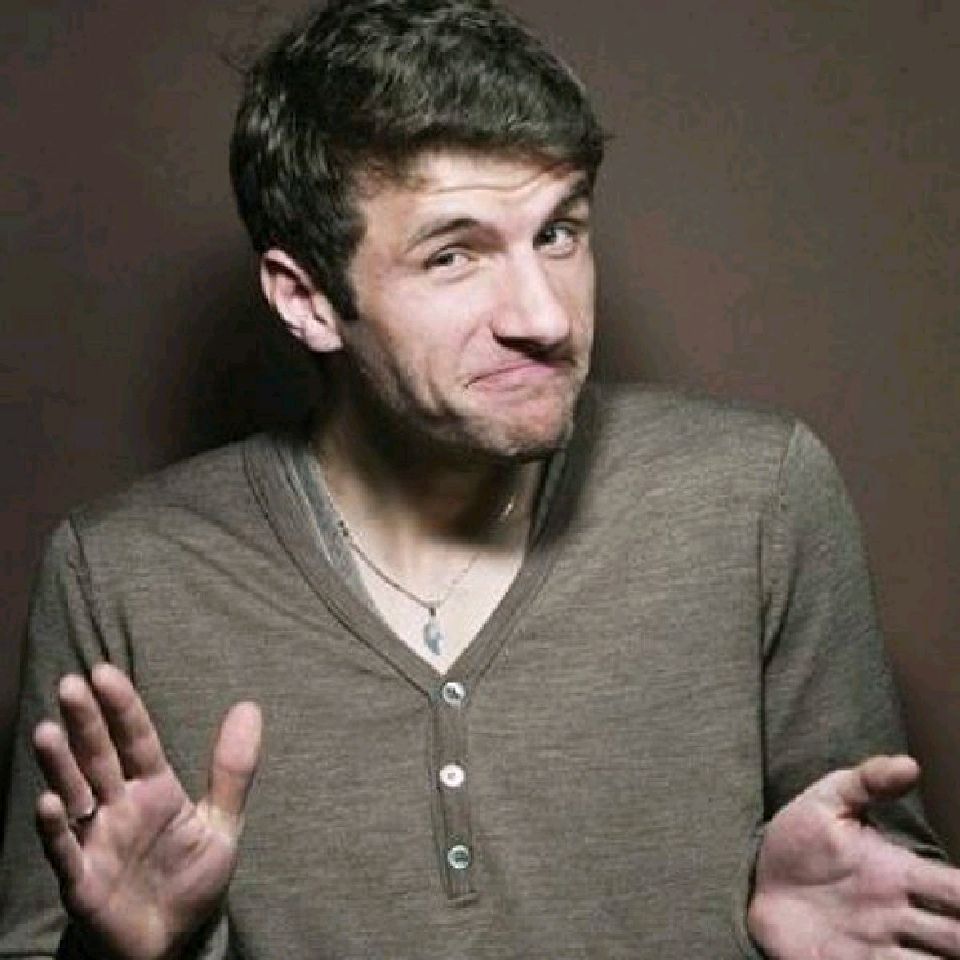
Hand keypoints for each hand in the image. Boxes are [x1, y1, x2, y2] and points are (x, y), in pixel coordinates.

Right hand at [32, 663, 261, 959]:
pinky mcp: (83, 882)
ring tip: (48, 731)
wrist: (172, 941)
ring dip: (60, 765)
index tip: (105, 672)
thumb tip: (250, 706)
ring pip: (74, 795)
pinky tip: (48, 802)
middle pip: (100, 757)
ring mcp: (97, 841)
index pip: (136, 739)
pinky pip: (66, 852)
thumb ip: (232, 769)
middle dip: (85, 723)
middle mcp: (119, 807)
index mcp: (153, 789)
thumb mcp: (220, 822)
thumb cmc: (188, 879)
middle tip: (70, 684)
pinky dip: (57, 829)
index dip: (122, 707)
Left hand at [748, 755, 959, 958]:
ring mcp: (878, 946)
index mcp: (899, 873)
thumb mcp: (826, 802)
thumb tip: (909, 764)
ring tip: (947, 956)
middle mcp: (898, 915)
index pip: (956, 890)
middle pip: (957, 937)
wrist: (752, 881)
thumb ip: (866, 781)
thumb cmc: (797, 841)